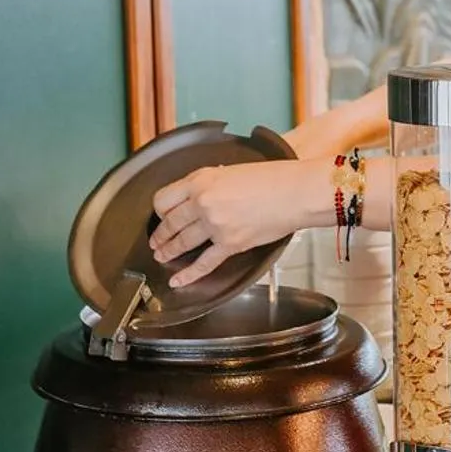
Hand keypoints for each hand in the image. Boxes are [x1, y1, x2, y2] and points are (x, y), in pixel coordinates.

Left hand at [151, 160, 316, 288]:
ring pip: (182, 243)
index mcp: (200, 181)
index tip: (160, 215)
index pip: (163, 199)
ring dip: (169, 251)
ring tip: (162, 256)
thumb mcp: (231, 171)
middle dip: (160, 235)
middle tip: (156, 241)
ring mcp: (215, 225)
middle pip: (170, 223)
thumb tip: (200, 194)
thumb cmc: (272, 178)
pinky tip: (178, 280)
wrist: (295, 193)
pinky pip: (203, 263)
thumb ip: (210, 183)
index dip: (159, 210)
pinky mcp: (229, 244)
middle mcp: (203, 203)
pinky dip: (188, 275)